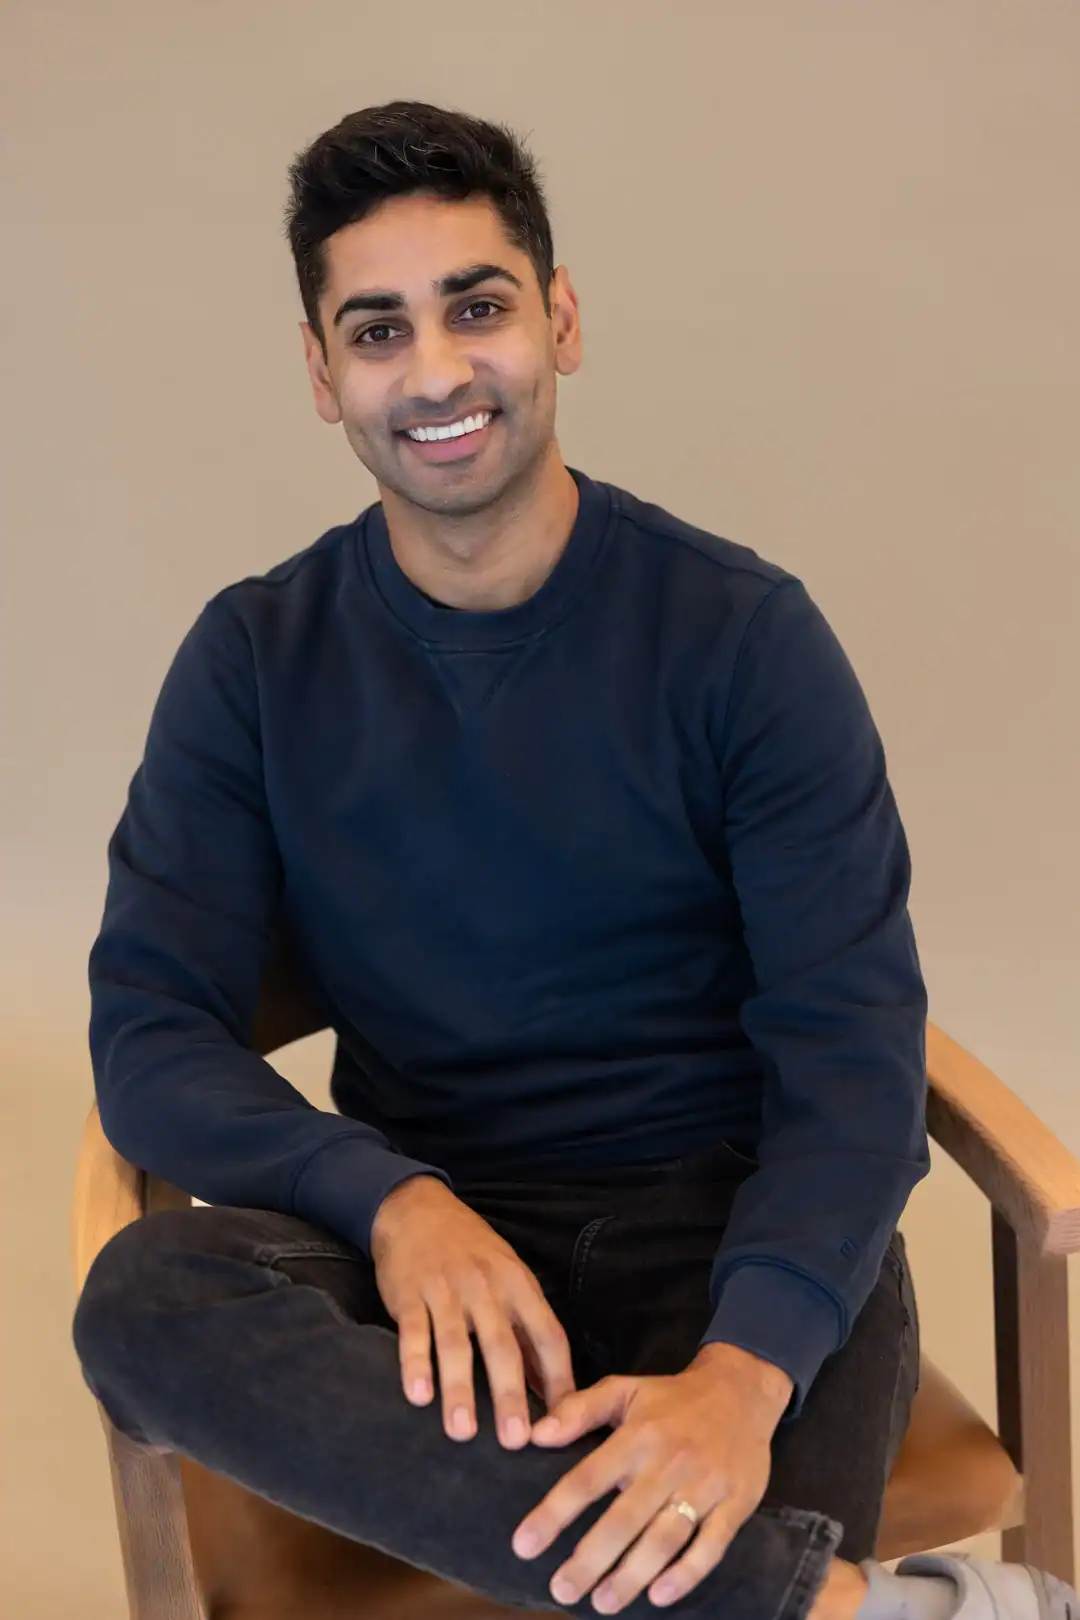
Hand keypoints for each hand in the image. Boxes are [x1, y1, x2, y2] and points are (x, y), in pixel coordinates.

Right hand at [370, 1175, 576, 1449]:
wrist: (417, 1209)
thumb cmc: (471, 1251)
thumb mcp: (509, 1276)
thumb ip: (528, 1329)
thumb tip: (551, 1389)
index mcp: (519, 1285)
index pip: (548, 1335)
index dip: (559, 1380)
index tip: (563, 1424)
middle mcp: (487, 1288)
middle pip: (503, 1347)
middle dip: (510, 1395)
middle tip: (515, 1441)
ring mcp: (447, 1291)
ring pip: (457, 1345)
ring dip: (460, 1390)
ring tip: (462, 1432)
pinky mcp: (410, 1294)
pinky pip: (414, 1332)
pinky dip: (415, 1364)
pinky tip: (417, 1396)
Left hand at [512, 1343, 791, 1613]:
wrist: (742, 1390)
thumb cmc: (672, 1398)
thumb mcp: (624, 1390)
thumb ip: (578, 1410)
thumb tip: (535, 1435)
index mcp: (638, 1436)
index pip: (588, 1478)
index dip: (554, 1513)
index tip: (524, 1545)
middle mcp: (669, 1462)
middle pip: (624, 1518)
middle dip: (590, 1559)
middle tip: (561, 1590)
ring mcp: (705, 1485)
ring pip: (665, 1537)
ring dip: (632, 1574)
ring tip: (602, 1602)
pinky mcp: (736, 1503)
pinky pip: (711, 1545)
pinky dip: (686, 1573)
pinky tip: (659, 1595)